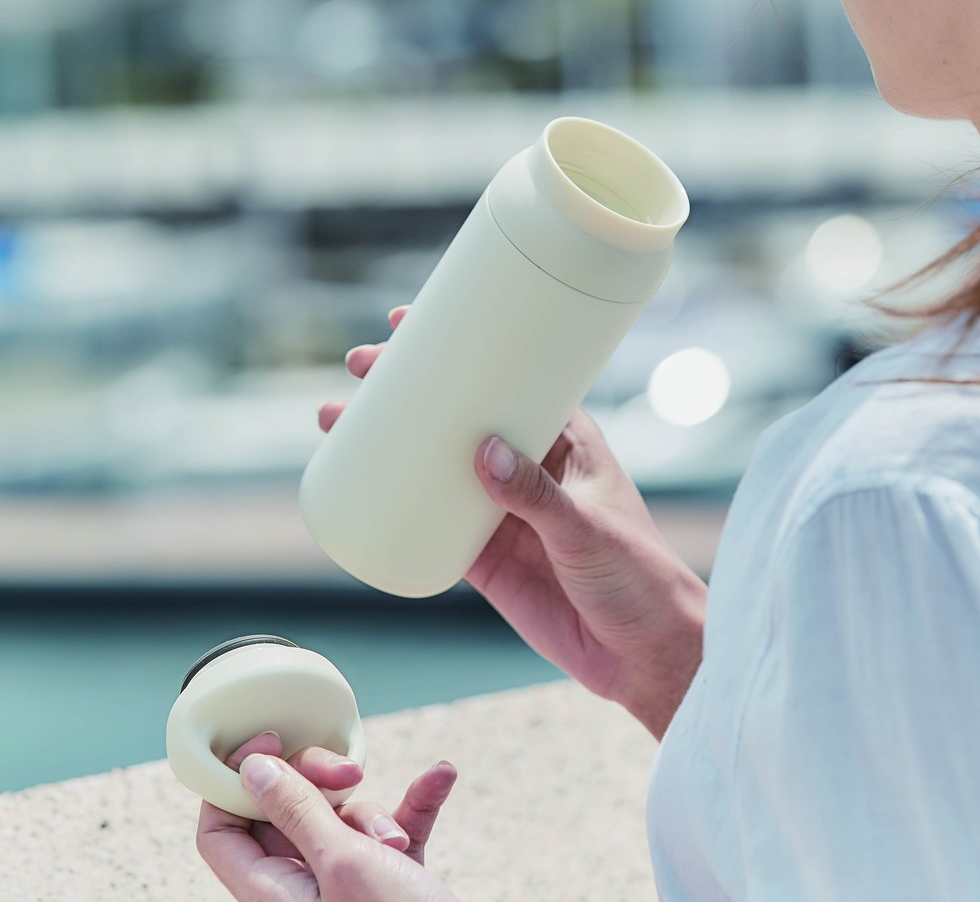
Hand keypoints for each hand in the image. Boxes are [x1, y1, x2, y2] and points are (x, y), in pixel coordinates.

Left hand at [197, 731, 459, 901]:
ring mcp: (346, 882)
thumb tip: (250, 768)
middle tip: (348, 775)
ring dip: (377, 813)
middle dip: (323, 785)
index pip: (221, 830)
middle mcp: (302, 887)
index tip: (270, 743)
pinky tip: (440, 776)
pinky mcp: (388, 879)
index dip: (235, 781)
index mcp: (271, 893)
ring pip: (343, 817)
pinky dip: (416, 804)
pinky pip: (394, 826)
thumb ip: (296, 812)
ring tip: (397, 841)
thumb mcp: (343, 863)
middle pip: (288, 810)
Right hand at [320, 307, 705, 738]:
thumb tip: (483, 453)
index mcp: (563, 441)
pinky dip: (399, 507)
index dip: (464, 350)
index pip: (509, 380)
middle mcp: (527, 467)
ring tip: (337, 420)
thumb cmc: (639, 575)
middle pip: (461, 416)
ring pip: (437, 466)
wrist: (642, 654)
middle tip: (360, 368)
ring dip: (392, 442)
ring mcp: (502, 512)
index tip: (413, 326)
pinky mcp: (484, 557)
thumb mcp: (588, 526)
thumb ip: (537, 495)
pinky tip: (361, 490)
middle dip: (411, 389)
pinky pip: (432, 523)